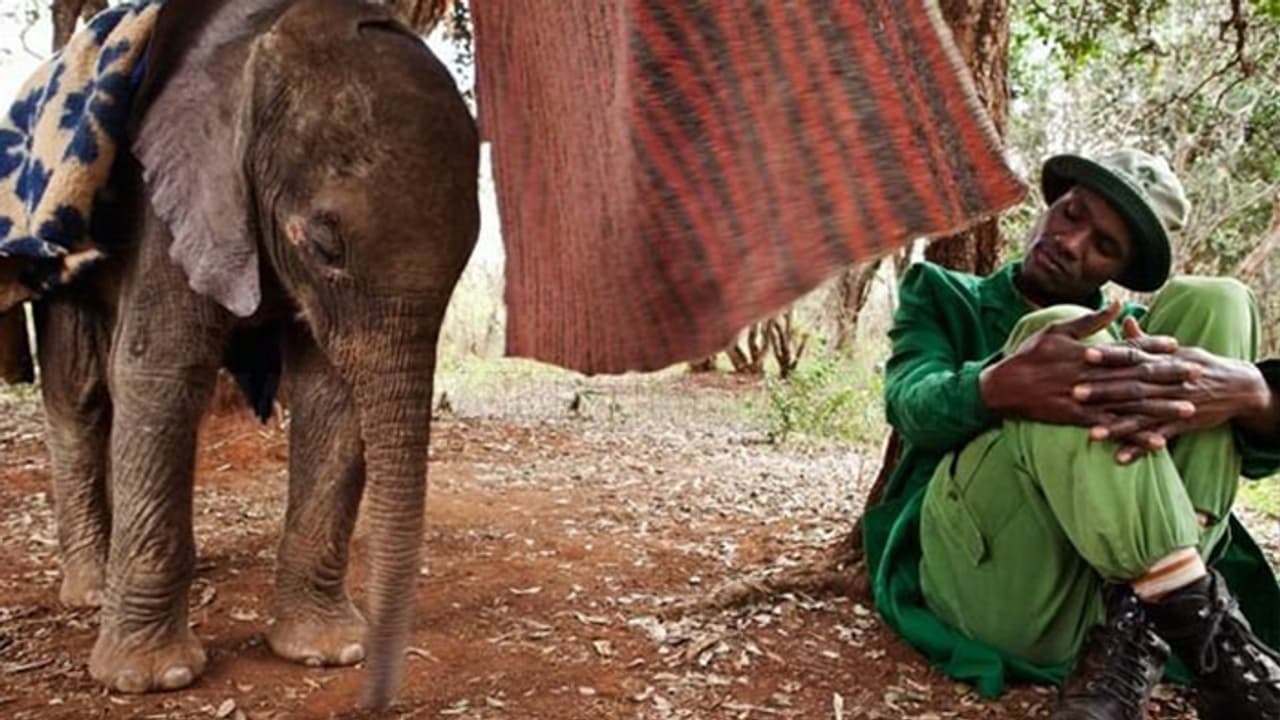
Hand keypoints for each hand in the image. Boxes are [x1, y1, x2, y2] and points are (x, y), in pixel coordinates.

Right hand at [979, 302, 1184, 426]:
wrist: (1001, 388)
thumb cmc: (1028, 356)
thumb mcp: (1056, 330)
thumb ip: (1090, 320)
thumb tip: (1118, 304)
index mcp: (1086, 352)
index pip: (1125, 348)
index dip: (1151, 346)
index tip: (1175, 344)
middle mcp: (1088, 375)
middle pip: (1134, 375)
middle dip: (1166, 375)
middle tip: (1195, 375)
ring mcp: (1083, 398)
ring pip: (1128, 403)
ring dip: (1159, 407)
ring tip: (1187, 410)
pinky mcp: (1077, 418)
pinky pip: (1112, 428)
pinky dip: (1135, 435)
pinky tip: (1156, 441)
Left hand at [1081, 319, 1270, 462]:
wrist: (1238, 387)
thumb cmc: (1199, 365)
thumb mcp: (1175, 350)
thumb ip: (1146, 341)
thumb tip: (1125, 319)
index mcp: (1163, 361)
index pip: (1133, 355)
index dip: (1110, 354)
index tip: (1085, 353)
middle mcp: (1167, 383)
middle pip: (1132, 386)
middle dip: (1104, 390)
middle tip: (1075, 392)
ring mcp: (1174, 405)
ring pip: (1142, 416)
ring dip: (1117, 425)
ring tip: (1091, 433)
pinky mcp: (1181, 425)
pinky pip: (1157, 438)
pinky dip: (1139, 448)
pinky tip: (1119, 457)